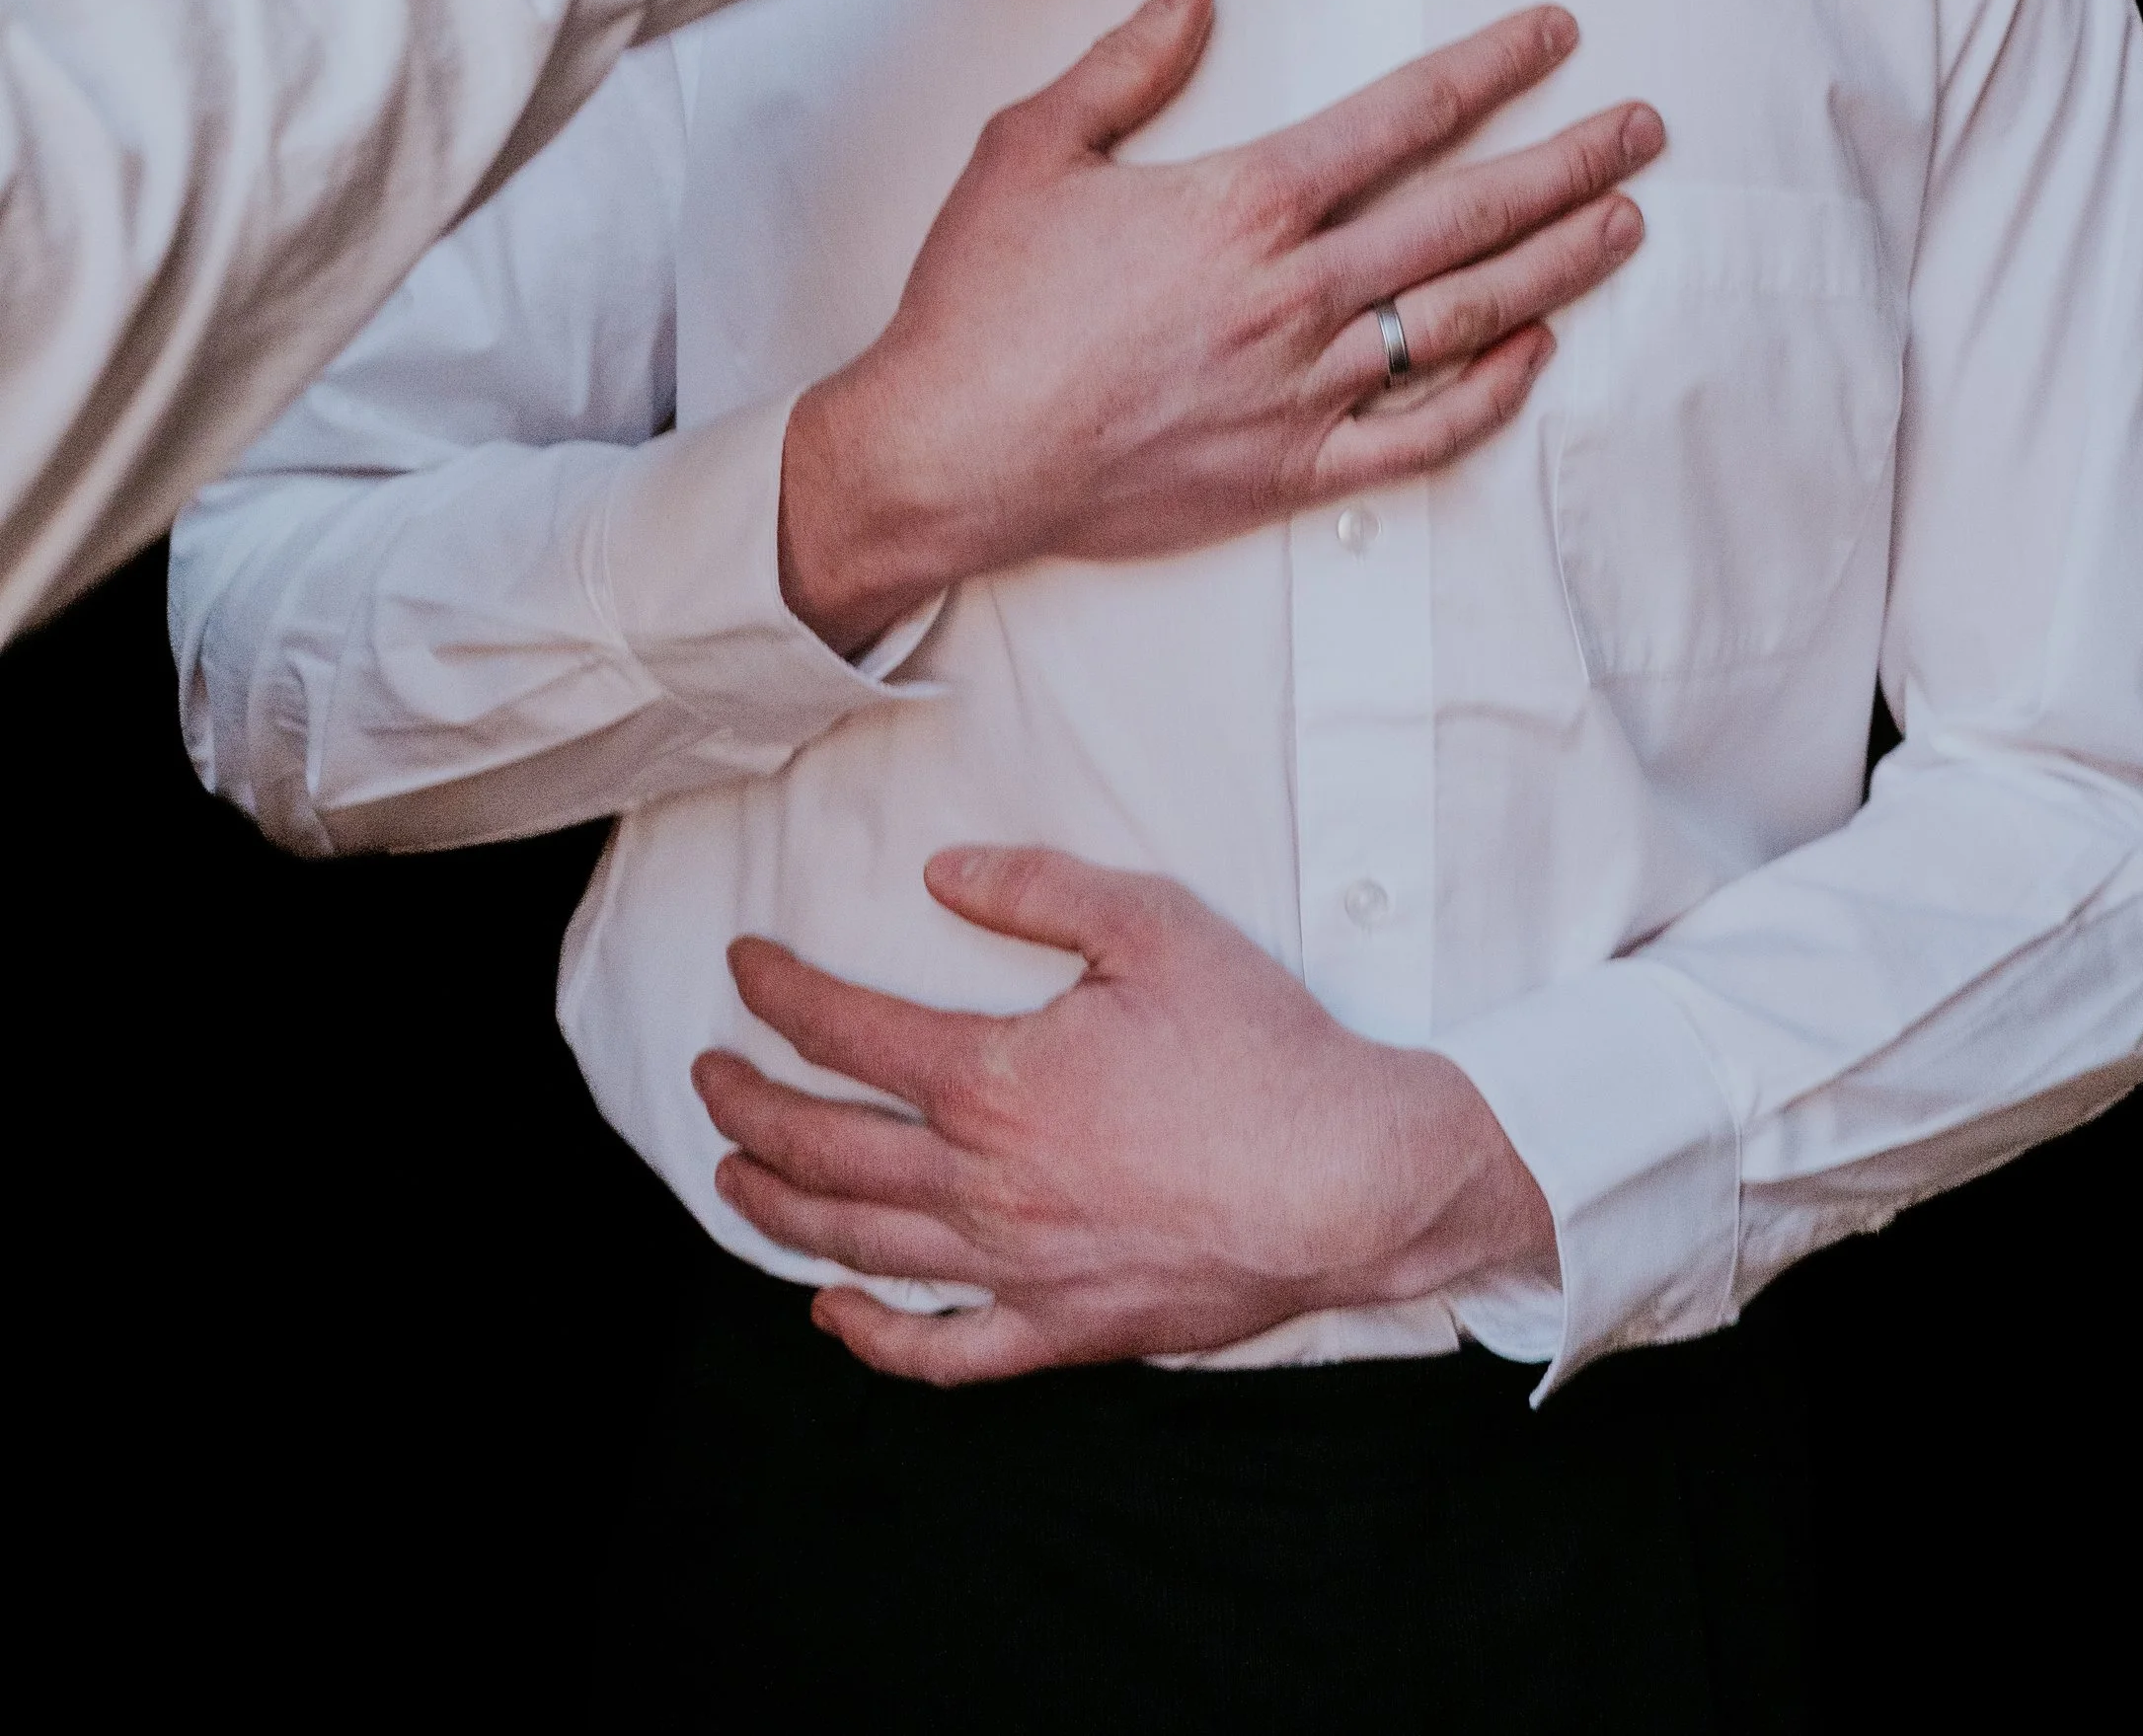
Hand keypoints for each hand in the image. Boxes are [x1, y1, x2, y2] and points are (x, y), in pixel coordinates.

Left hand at [697, 849, 1555, 1380]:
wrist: (1348, 1177)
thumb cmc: (1259, 1048)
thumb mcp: (1154, 924)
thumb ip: (1037, 890)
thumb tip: (941, 873)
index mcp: (995, 1080)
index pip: (847, 1033)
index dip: (781, 995)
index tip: (743, 968)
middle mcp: (984, 1184)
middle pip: (824, 1149)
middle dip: (747, 1108)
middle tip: (709, 1077)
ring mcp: (1016, 1269)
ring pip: (860, 1245)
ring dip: (778, 1207)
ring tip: (732, 1175)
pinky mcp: (1061, 1329)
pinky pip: (941, 1353)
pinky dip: (870, 1337)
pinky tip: (831, 1313)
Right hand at [778, 0, 1660, 651]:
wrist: (944, 454)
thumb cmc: (980, 306)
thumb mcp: (1033, 146)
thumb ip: (1126, 64)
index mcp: (1241, 205)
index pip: (1400, 117)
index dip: (1489, 68)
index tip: (1555, 37)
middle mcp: (1292, 293)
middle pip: (1463, 215)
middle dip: (1565, 163)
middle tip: (1641, 129)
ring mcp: (1301, 389)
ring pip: (1462, 318)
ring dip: (1554, 266)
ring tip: (1622, 224)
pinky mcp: (1290, 470)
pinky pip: (1419, 435)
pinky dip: (1488, 395)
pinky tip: (1536, 353)